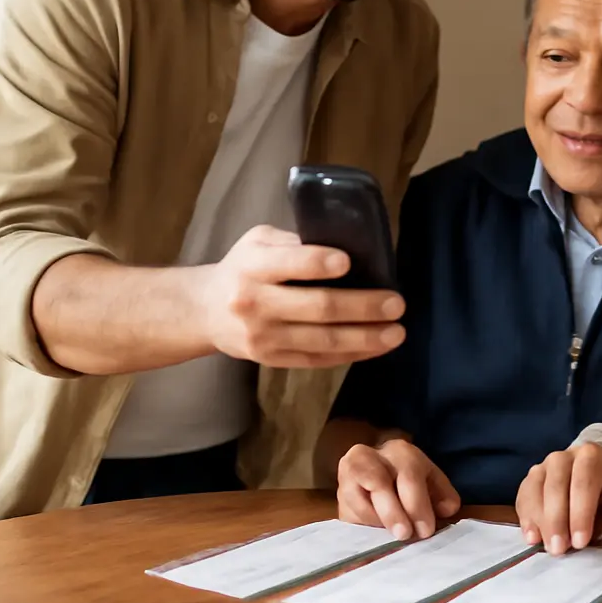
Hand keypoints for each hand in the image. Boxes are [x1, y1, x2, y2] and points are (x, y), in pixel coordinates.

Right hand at [201, 225, 405, 367]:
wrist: (205, 312)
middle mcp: (256, 304)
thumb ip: (294, 242)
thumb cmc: (243, 267)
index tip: (349, 262)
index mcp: (253, 267)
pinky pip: (318, 360)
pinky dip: (351, 354)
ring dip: (365, 337)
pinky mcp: (272, 360)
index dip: (318, 263)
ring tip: (396, 332)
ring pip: (322, 340)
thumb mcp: (258, 242)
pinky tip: (377, 346)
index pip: (289, 264)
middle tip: (396, 303)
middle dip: (361, 306)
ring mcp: (264, 337)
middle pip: (316, 307)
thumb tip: (348, 244)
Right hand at [336, 439, 459, 540]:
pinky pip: (346, 511)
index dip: (417, 506)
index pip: (408, 478)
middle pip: (378, 483)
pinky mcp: (337, 493)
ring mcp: (348, 473)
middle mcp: (369, 455)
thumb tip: (447, 509)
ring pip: (356, 497)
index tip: (425, 531)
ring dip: (375, 521)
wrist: (375, 470)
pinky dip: (361, 525)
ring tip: (389, 537)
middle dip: (394, 514)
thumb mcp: (431, 483)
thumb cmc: (409, 481)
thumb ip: (443, 495)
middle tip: (405, 535)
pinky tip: (374, 534)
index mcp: (400, 451)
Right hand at [514, 444, 601, 555]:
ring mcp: (543, 466)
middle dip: (556, 520)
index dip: (580, 514)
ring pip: (534, 490)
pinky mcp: (530, 479)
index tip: (580, 542)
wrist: (599, 470)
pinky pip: (523, 497)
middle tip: (559, 549)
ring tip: (545, 546)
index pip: (583, 484)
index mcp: (592, 457)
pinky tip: (532, 537)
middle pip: (555, 486)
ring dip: (539, 521)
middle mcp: (563, 457)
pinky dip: (526, 518)